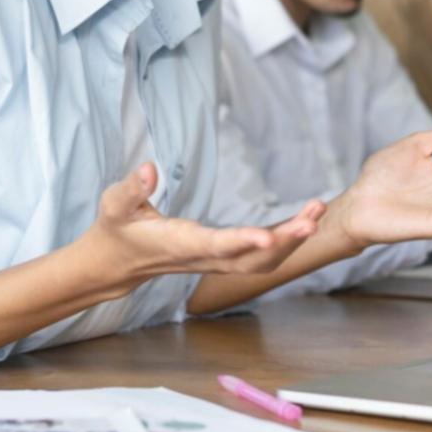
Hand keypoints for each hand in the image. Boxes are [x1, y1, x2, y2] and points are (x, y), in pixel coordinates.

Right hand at [85, 162, 324, 288]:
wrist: (117, 264)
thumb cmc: (117, 229)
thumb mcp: (114, 205)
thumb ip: (132, 188)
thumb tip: (149, 167)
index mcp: (180, 243)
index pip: (216, 246)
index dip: (242, 242)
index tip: (268, 236)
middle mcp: (204, 257)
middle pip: (252, 259)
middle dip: (285, 241)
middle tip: (314, 217)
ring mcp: (216, 261)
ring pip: (263, 262)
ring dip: (292, 240)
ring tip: (317, 211)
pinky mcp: (223, 258)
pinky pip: (261, 257)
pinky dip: (286, 241)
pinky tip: (305, 220)